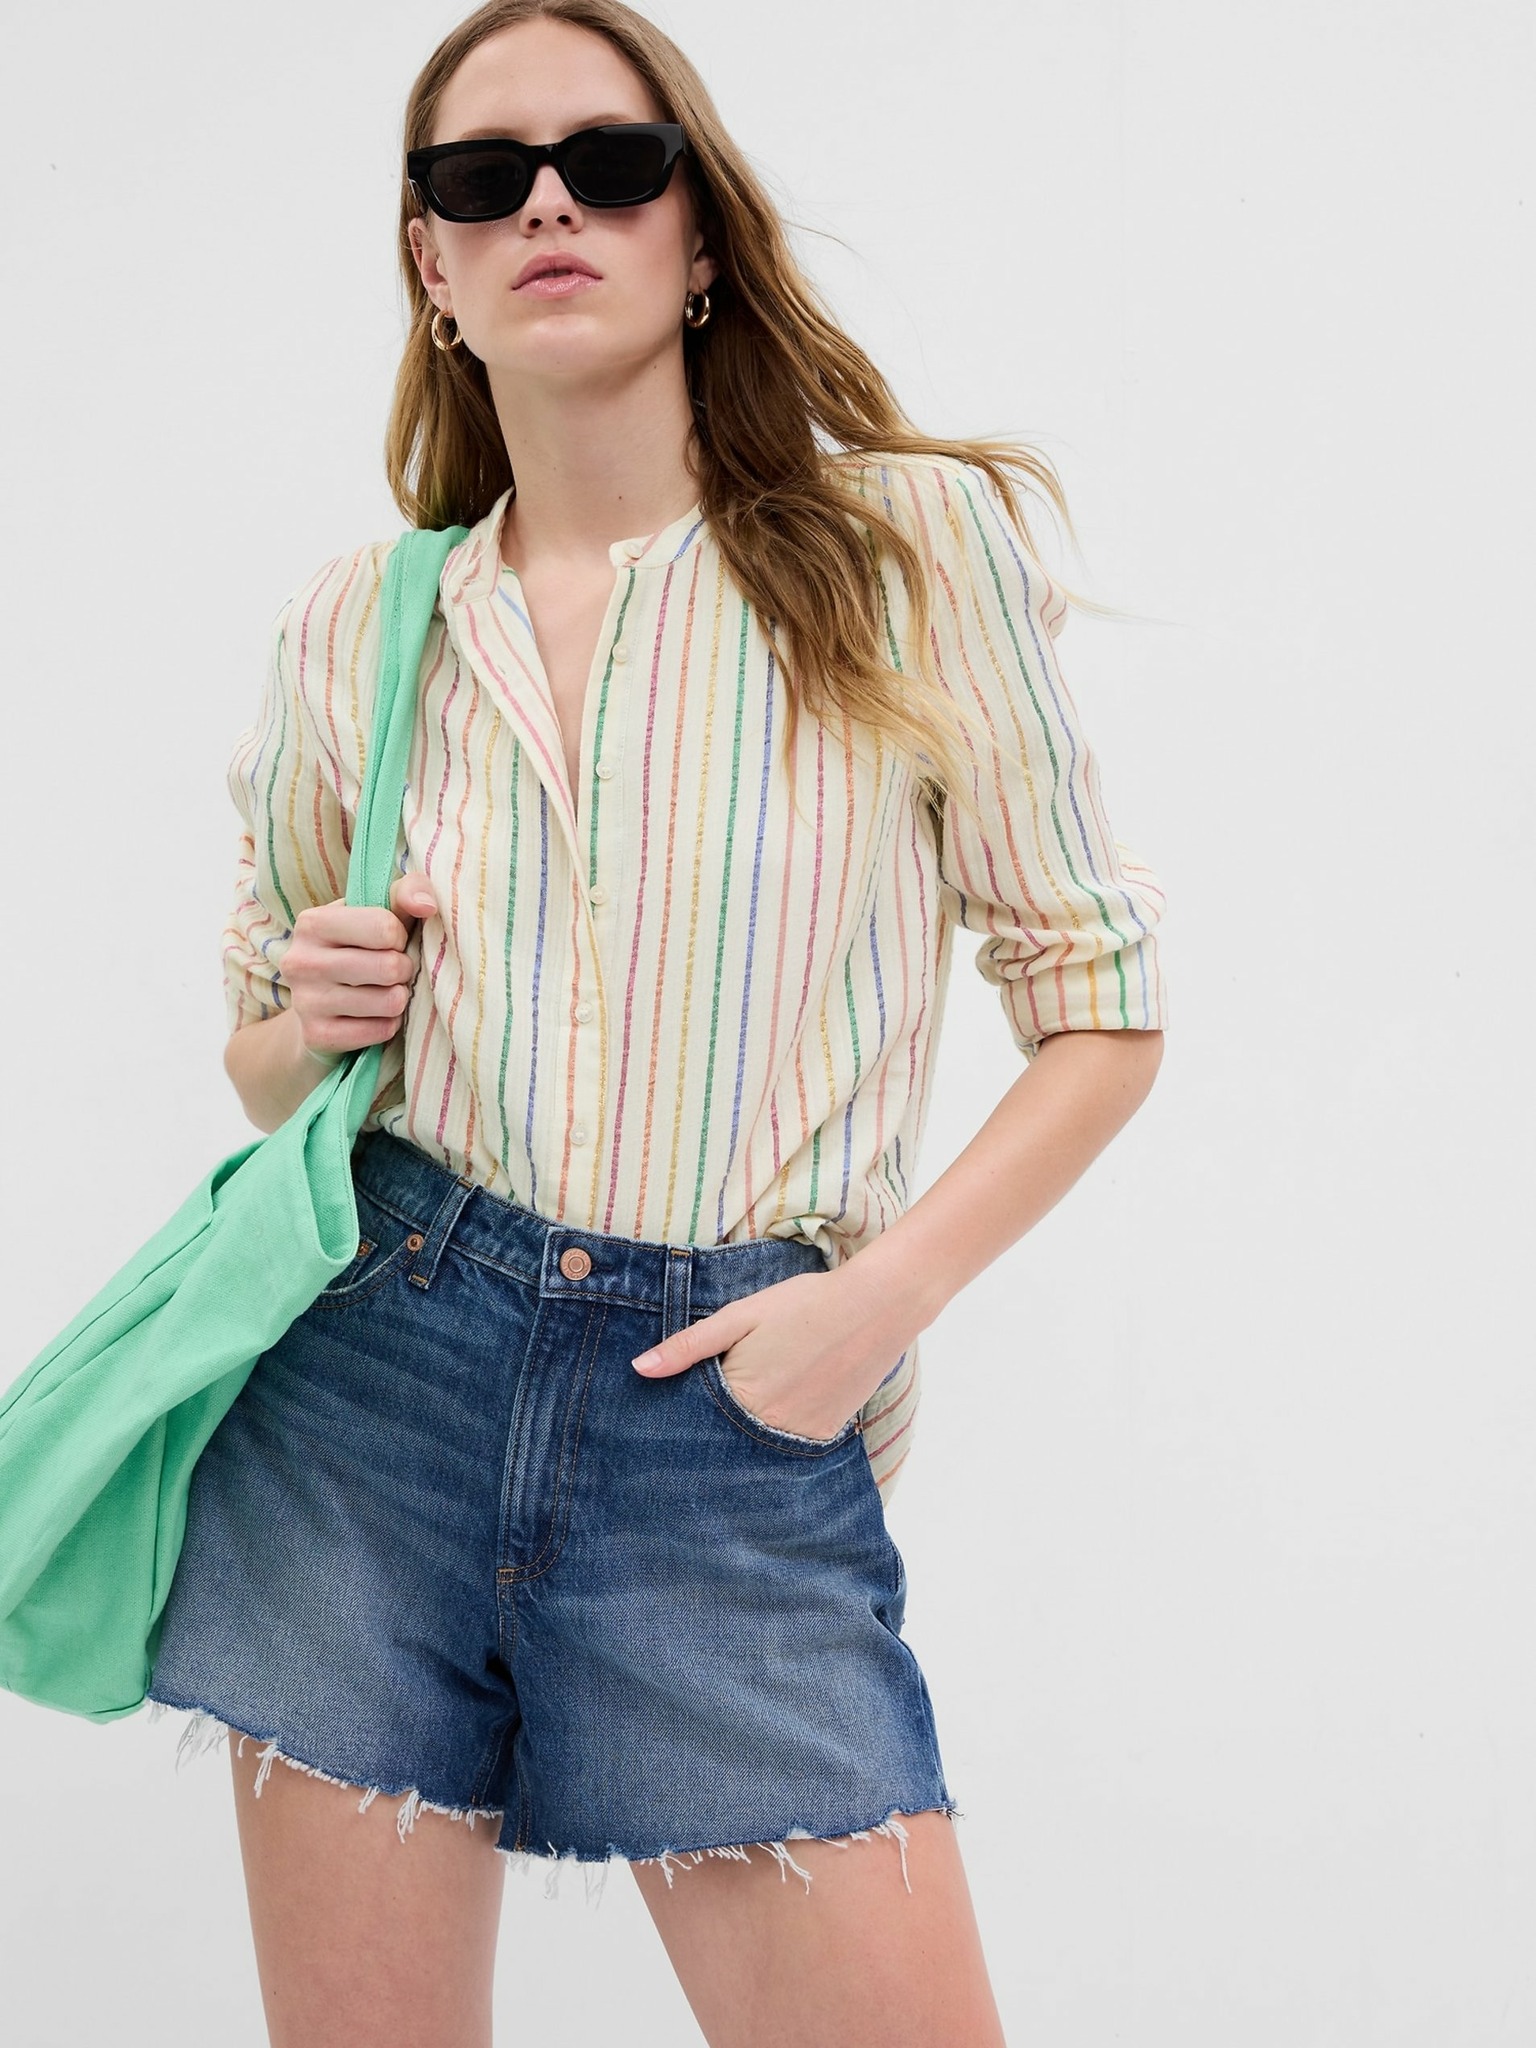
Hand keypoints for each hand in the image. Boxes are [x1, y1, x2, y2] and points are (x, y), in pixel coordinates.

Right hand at [284, 871, 436, 1065]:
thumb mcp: (379, 913)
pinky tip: (374, 1016)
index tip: (390, 942)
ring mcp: (305, 1001)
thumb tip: (428, 906)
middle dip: (404, 969)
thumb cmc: (362, 950)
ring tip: (385, 992)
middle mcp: (301, 960)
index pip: (384, 926)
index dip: (400, 936)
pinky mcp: (317, 1036)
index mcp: (313, 922)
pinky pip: (381, 1030)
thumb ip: (407, 893)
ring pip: (389, 1001)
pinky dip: (389, 1025)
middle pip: (389, 966)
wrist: (319, 1009)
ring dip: (399, 998)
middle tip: (393, 971)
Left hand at [630, 1258, 920, 1440]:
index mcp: (741, 1398)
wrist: (876, 1307)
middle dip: (709, 1430)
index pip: (693, 1422)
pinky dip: (775, 1431)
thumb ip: (689, 1346)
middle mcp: (769, 1429)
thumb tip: (639, 1369)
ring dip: (742, 1434)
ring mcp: (799, 1437)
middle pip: (723, 1440)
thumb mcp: (739, 1316)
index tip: (668, 1411)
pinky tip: (778, 1405)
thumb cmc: (803, 1305)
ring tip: (751, 1399)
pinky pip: (786, 1445)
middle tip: (711, 1408)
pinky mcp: (825, 1435)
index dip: (679, 1415)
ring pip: (754, 1446)